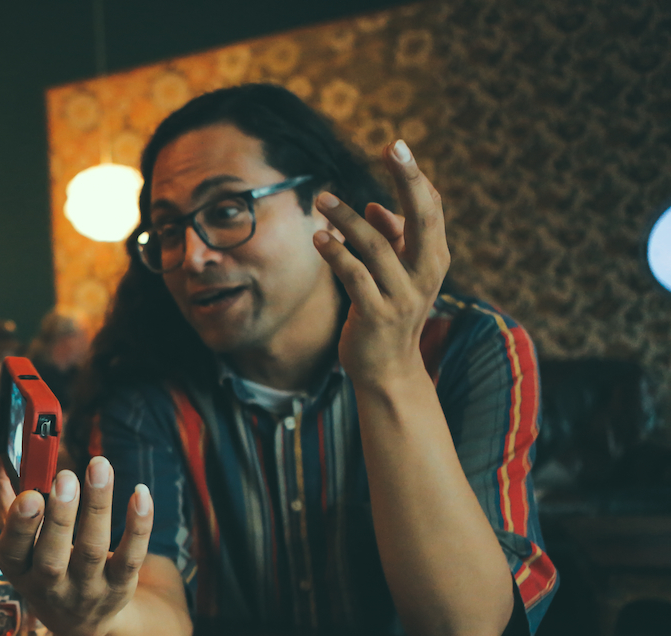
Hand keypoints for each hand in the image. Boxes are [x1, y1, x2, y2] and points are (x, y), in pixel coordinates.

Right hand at [0, 450, 152, 635]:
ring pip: (93, 549)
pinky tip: (139, 492)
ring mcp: (86, 590)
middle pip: (52, 556)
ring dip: (97, 506)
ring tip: (99, 466)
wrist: (83, 620)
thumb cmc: (44, 567)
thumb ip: (8, 493)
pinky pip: (131, 556)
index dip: (20, 526)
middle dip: (60, 516)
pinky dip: (137, 524)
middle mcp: (49, 587)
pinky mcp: (120, 586)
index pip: (12, 552)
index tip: (30, 495)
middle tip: (65, 476)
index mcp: (18, 570)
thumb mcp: (20, 540)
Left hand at [313, 139, 449, 390]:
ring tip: (322, 198)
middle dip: (408, 180)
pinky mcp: (376, 314)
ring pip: (377, 245)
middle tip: (391, 146)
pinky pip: (355, 276)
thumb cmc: (389, 314)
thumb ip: (391, 241)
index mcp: (434, 258)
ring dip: (347, 218)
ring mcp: (403, 295)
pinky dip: (336, 253)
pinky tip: (319, 237)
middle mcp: (426, 273)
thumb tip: (374, 207)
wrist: (388, 371)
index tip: (396, 145)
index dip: (415, 176)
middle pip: (423, 217)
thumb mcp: (397, 275)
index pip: (431, 208)